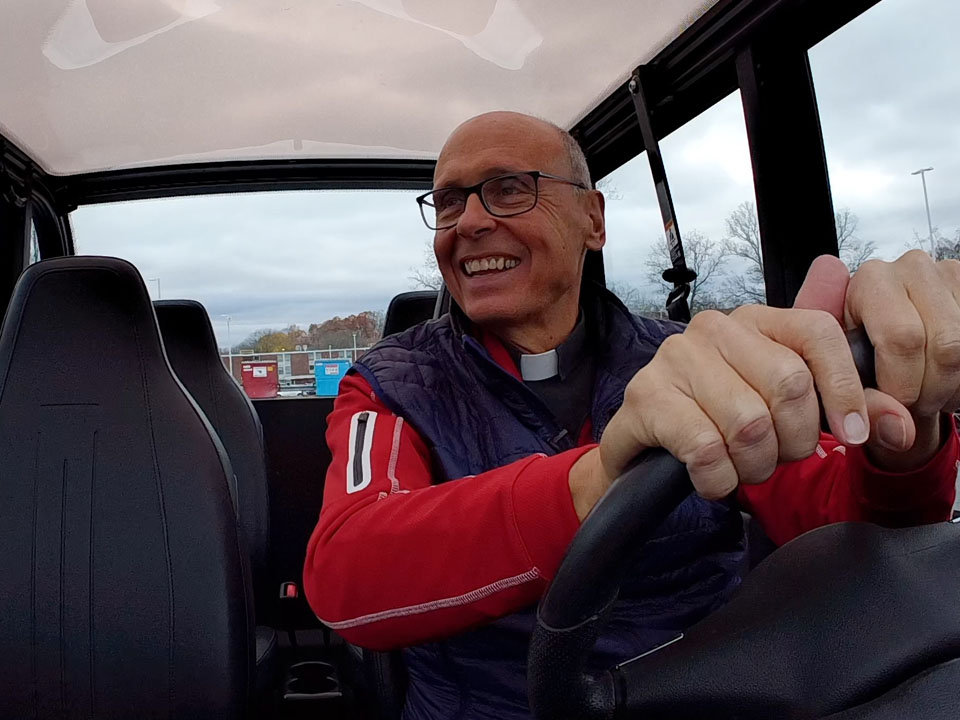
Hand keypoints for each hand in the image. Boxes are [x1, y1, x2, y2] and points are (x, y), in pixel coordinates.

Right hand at [595, 300, 869, 500]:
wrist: (645, 447)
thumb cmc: (720, 422)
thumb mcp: (788, 411)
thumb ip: (845, 407)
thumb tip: (899, 427)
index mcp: (754, 320)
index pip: (818, 333)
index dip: (845, 389)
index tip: (850, 436)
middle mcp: (712, 329)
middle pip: (788, 384)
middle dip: (793, 440)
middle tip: (776, 457)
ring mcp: (673, 358)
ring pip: (749, 423)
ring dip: (753, 466)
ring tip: (740, 467)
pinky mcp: (646, 397)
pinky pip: (706, 449)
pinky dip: (718, 479)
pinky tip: (711, 477)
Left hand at [796, 251, 959, 470]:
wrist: (883, 340)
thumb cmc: (859, 353)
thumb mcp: (842, 371)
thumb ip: (859, 400)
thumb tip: (897, 429)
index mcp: (870, 280)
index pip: (901, 338)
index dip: (902, 384)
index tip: (894, 404)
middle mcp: (912, 267)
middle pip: (945, 345)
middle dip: (931, 390)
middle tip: (916, 404)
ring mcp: (951, 273)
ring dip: (953, 386)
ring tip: (931, 393)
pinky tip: (949, 383)